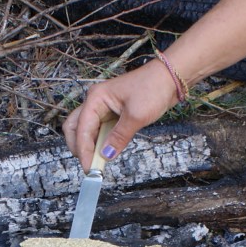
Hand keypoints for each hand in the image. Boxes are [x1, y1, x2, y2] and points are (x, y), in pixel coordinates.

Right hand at [62, 60, 178, 171]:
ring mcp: (104, 107)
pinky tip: (106, 151)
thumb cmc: (153, 88)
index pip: (81, 128)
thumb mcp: (136, 116)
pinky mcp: (114, 112)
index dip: (83, 150)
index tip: (89, 168)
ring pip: (86, 129)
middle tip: (89, 165)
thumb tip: (106, 155)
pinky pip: (100, 129)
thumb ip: (119, 137)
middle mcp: (96, 101)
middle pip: (75, 127)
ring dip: (89, 145)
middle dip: (78, 146)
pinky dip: (100, 141)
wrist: (169, 78)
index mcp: (96, 98)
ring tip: (98, 162)